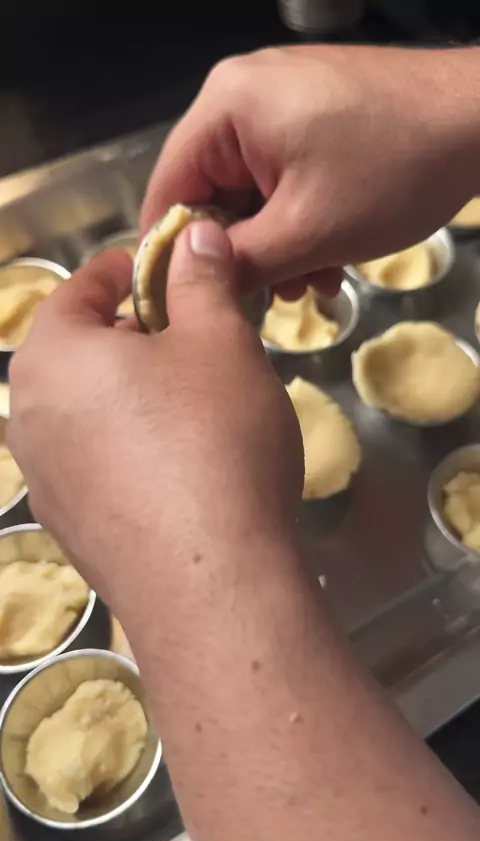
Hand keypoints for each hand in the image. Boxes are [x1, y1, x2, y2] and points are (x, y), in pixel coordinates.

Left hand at [8, 222, 302, 610]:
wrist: (211, 584)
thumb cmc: (214, 442)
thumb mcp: (220, 341)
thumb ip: (201, 280)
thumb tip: (193, 238)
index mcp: (52, 357)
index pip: (80, 288)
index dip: (129, 269)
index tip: (168, 269)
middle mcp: (29, 419)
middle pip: (81, 353)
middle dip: (136, 337)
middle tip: (197, 340)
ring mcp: (45, 483)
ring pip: (89, 414)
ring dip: (135, 397)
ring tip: (195, 406)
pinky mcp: (72, 532)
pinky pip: (99, 467)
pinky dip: (133, 451)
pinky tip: (182, 468)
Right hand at [142, 45, 478, 296]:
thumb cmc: (394, 170)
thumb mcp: (307, 232)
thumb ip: (238, 263)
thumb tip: (191, 284)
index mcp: (225, 108)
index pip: (167, 189)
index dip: (171, 253)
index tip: (186, 304)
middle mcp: (243, 94)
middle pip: (211, 191)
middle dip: (242, 254)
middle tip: (267, 302)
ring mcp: (281, 100)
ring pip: (252, 191)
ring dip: (277, 246)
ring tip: (311, 284)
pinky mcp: (313, 113)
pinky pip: (282, 176)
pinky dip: (298, 221)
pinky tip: (328, 258)